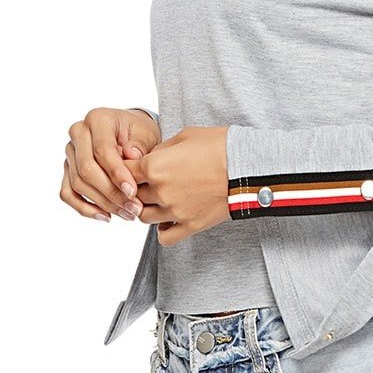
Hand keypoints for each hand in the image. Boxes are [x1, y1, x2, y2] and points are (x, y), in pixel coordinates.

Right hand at [60, 107, 161, 222]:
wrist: (130, 133)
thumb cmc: (138, 132)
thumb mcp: (146, 134)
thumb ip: (139, 144)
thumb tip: (131, 156)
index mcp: (97, 118)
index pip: (102, 150)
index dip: (117, 173)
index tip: (133, 192)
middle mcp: (78, 133)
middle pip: (87, 169)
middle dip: (111, 193)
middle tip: (133, 208)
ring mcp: (70, 152)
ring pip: (78, 184)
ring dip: (102, 203)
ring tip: (127, 213)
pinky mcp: (68, 169)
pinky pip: (68, 193)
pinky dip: (84, 208)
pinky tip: (105, 216)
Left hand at [124, 126, 231, 245]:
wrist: (248, 166)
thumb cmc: (220, 146)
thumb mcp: (186, 135)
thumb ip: (162, 149)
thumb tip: (152, 157)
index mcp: (155, 166)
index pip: (124, 172)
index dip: (126, 168)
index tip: (133, 167)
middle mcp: (160, 191)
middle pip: (133, 195)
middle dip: (137, 187)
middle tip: (147, 181)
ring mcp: (175, 211)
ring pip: (144, 217)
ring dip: (147, 208)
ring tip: (159, 199)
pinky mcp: (190, 225)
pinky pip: (164, 237)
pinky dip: (162, 230)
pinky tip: (168, 219)